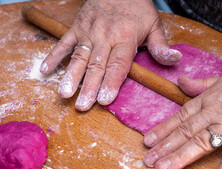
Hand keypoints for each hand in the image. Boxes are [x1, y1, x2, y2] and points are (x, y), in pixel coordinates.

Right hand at [40, 0, 180, 110]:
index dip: (111, 82)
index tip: (104, 100)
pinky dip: (54, 56)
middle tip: (83, 107)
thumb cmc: (137, 8)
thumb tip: (175, 60)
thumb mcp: (154, 24)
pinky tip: (45, 70)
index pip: (118, 64)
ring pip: (79, 57)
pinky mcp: (77, 27)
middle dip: (89, 87)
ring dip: (71, 76)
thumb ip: (160, 46)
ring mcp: (89, 32)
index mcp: (126, 37)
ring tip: (64, 94)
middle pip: (97, 65)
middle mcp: (105, 36)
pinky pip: (64, 43)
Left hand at [143, 65, 221, 168]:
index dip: (162, 129)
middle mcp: (216, 112)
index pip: (180, 116)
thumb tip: (180, 81)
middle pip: (185, 131)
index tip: (147, 140)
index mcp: (210, 99)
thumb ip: (202, 83)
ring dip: (179, 157)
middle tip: (147, 160)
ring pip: (200, 143)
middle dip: (164, 146)